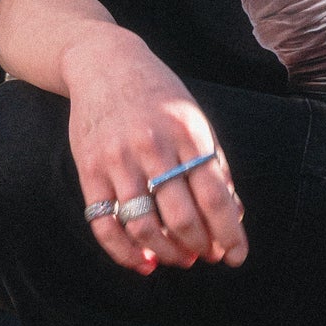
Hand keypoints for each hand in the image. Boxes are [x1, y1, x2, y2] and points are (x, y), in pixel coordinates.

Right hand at [62, 24, 248, 276]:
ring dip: (167, 252)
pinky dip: (125, 252)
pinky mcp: (90, 170)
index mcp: (187, 133)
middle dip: (199, 246)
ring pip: (144, 225)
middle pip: (181, 216)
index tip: (236, 256)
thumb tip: (233, 215)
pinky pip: (105, 224)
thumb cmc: (158, 96)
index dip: (229, 233)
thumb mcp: (194, 120)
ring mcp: (118, 160)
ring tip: (180, 257)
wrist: (104, 64)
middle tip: (205, 255)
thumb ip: (214, 166)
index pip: (215, 196)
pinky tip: (144, 261)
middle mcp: (153, 147)